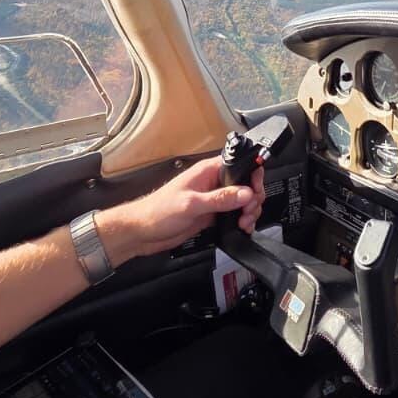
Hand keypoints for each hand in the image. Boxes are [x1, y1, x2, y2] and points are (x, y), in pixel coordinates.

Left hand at [96, 154, 266, 265]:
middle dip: (253, 199)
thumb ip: (220, 198)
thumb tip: (245, 193)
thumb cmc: (157, 211)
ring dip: (249, 212)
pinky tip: (241, 227)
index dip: (252, 176)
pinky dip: (242, 221)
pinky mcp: (211, 214)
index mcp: (208, 171)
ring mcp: (213, 199)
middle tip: (248, 212)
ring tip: (244, 222)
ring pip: (242, 201)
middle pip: (245, 185)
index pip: (240, 165)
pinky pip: (234, 215)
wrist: (143, 232)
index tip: (255, 192)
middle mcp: (213, 183)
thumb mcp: (191, 204)